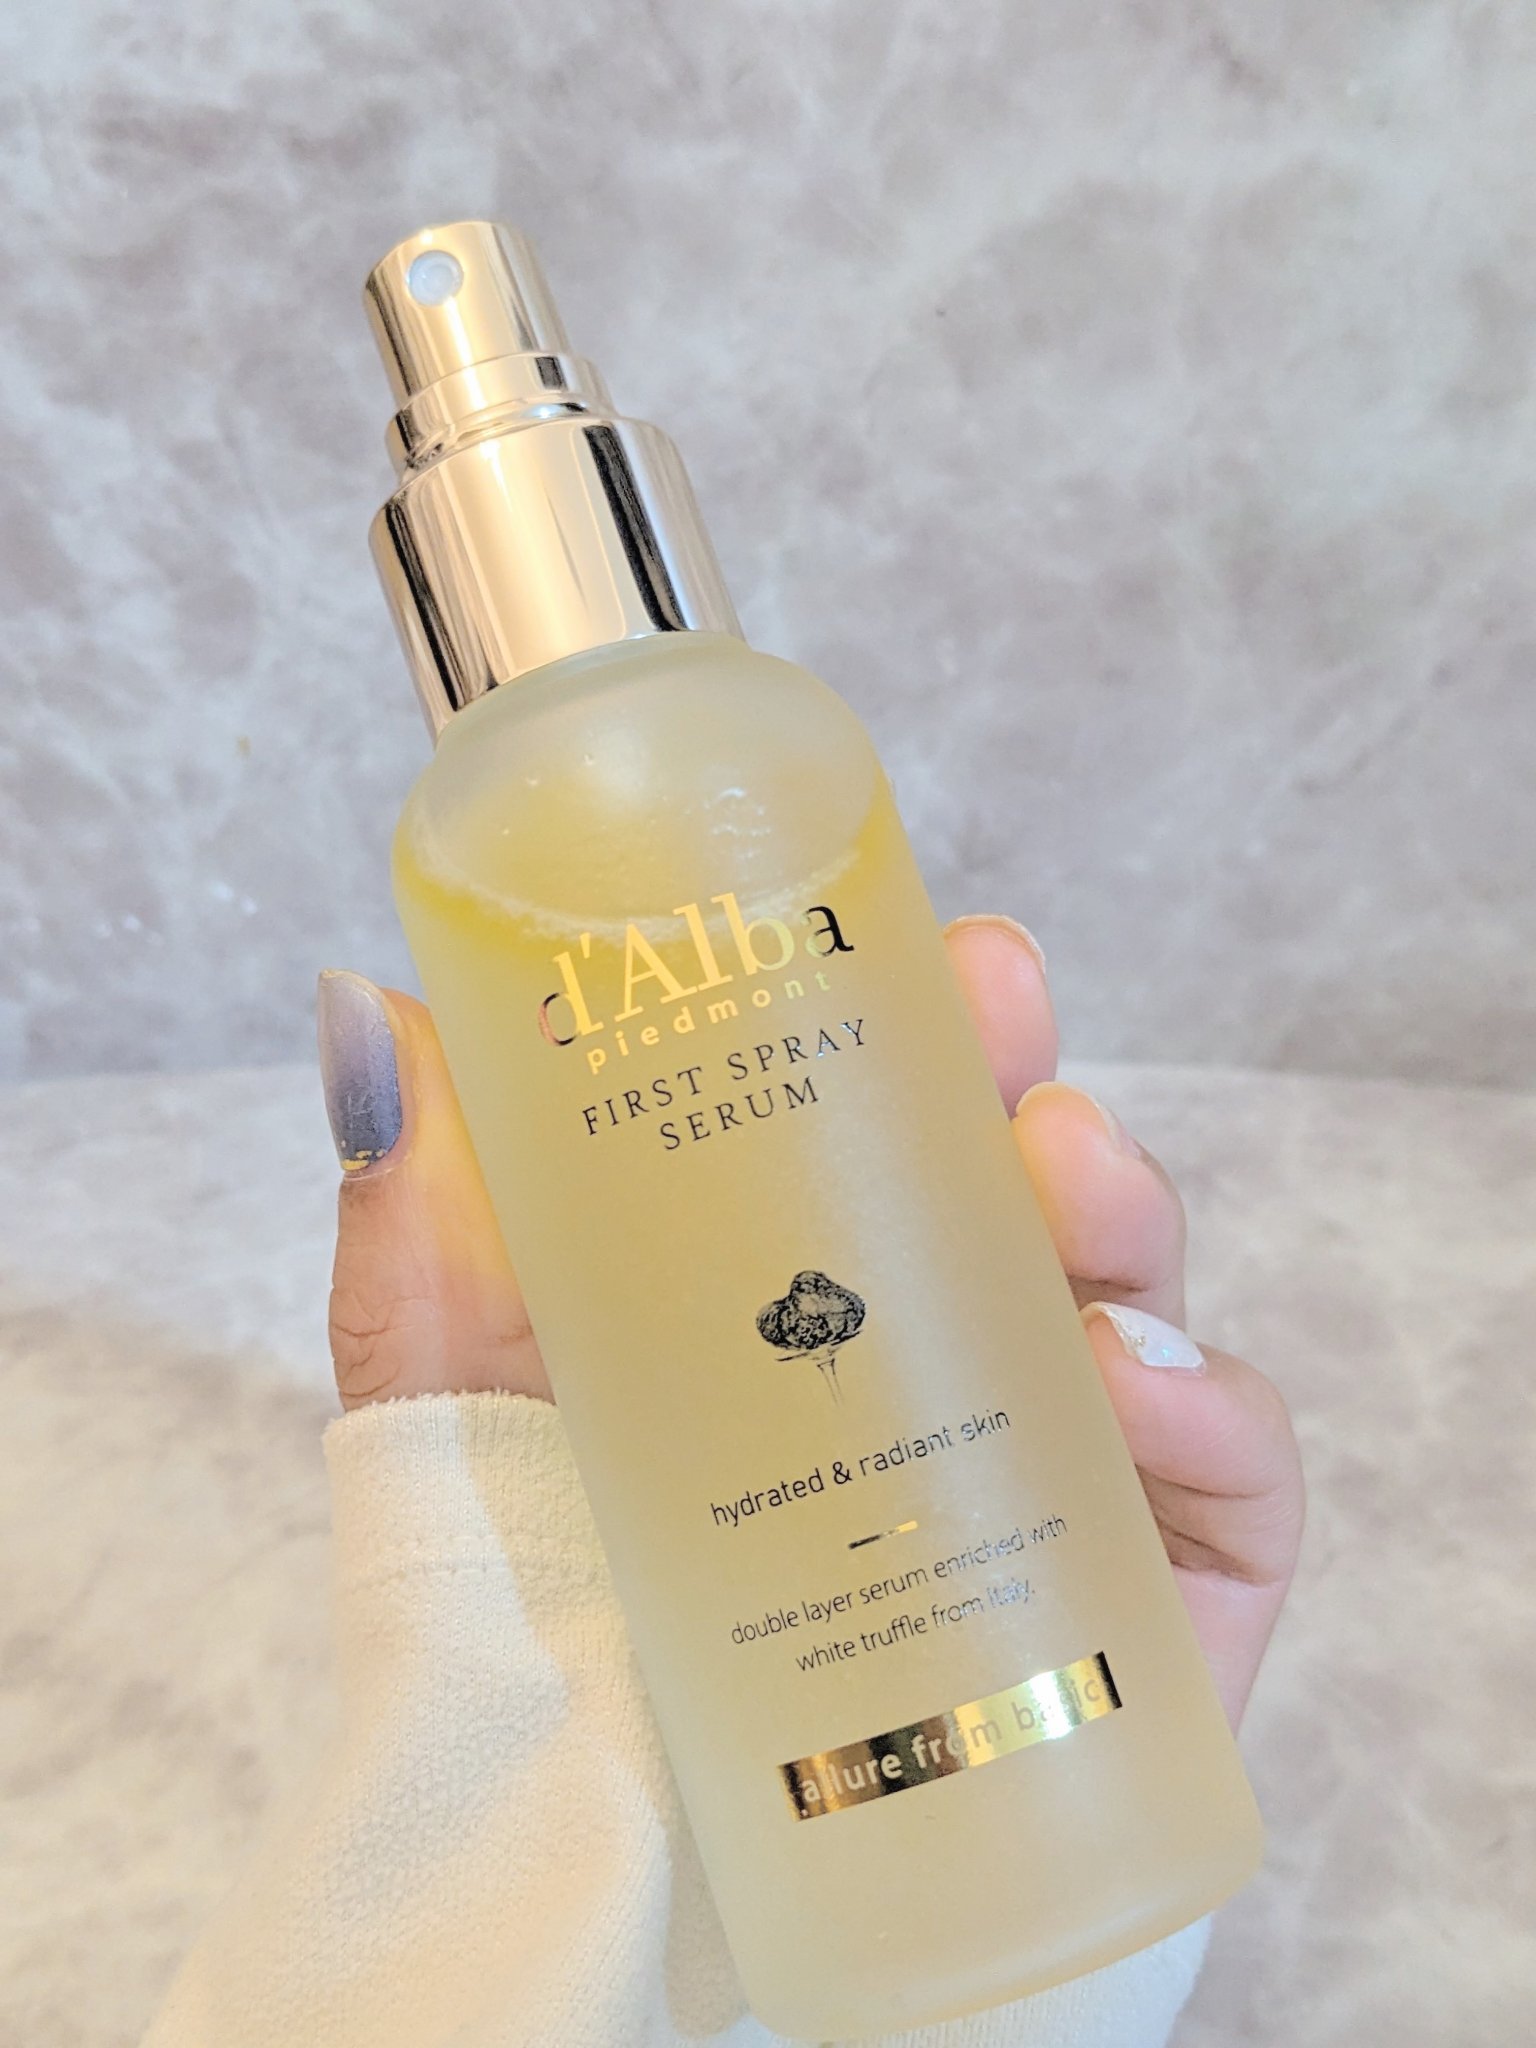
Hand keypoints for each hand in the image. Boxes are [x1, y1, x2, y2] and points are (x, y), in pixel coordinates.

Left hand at [318, 918, 1302, 1727]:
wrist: (605, 1851)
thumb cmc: (536, 1581)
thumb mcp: (452, 1361)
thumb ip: (425, 1191)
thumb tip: (371, 1007)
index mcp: (813, 1266)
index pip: (916, 1113)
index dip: (955, 1021)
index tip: (957, 960)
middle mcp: (941, 1348)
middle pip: (1043, 1190)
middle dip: (1048, 1100)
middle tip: (1015, 1067)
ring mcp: (1050, 1467)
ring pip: (1144, 1301)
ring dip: (1134, 1219)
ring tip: (1069, 1204)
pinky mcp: (1142, 1599)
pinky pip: (1231, 1484)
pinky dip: (1210, 1411)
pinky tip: (1125, 1389)